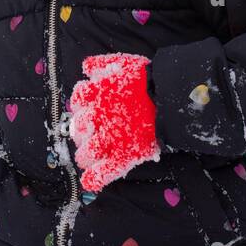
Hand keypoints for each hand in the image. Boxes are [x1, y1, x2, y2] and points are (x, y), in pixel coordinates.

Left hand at [68, 53, 160, 191]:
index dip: (80, 104)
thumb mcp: (123, 64)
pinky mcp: (122, 156)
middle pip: (79, 128)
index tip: (87, 107)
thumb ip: (102, 64)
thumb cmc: (146, 80)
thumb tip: (87, 67)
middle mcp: (98, 118)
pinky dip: (95, 179)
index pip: (78, 100)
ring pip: (86, 152)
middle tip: (90, 133)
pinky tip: (90, 181)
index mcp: (96, 96)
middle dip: (82, 131)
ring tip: (88, 156)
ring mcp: (109, 139)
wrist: (167, 98)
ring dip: (85, 155)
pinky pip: (104, 172)